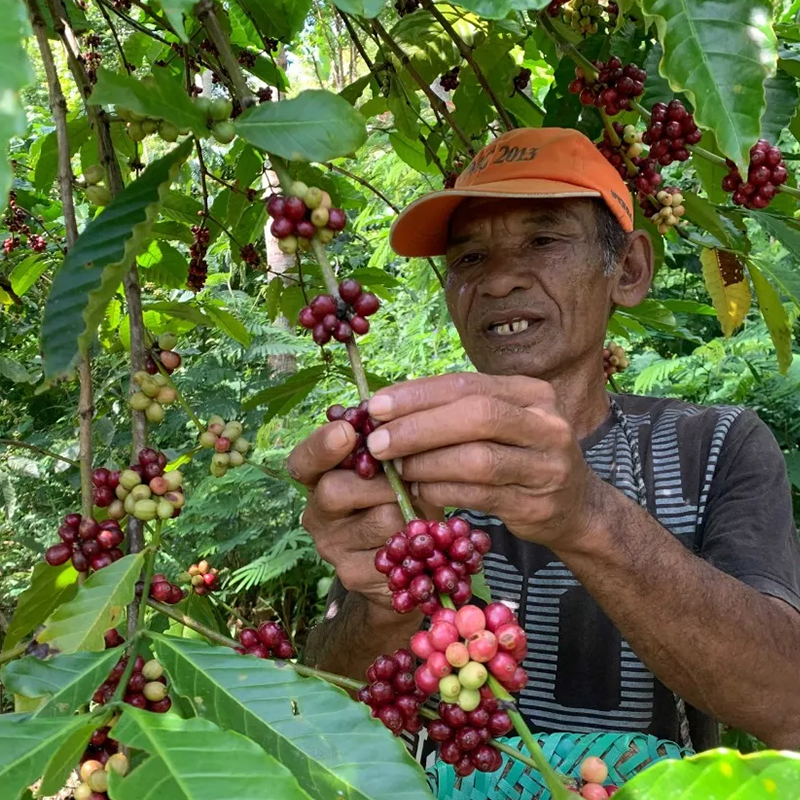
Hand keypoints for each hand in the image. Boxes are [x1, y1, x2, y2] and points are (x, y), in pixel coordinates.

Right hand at [287, 419, 437, 614]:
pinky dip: (414, 540)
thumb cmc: (402, 500)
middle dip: (382, 482)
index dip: (321, 446)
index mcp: (319, 479)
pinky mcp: (352, 574)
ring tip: (416, 512)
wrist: (412, 563)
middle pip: (335, 489)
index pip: (304, 461)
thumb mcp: (394, 469)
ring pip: (378, 517)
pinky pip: (393, 549)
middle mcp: (316, 513)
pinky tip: (417, 540)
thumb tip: (384, 416)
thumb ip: (383, 446)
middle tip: (408, 482)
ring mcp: (331, 547)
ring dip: (407, 510)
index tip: (347, 432)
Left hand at [365, 373, 602, 550]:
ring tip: (397, 468)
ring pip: (477, 459)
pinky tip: (419, 490)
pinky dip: (442, 491)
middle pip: (476, 416)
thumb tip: (387, 409)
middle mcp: (545, 424)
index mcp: (530, 393)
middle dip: (419, 427)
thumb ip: (456, 412)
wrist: (576, 506)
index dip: (418, 394)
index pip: (467, 384)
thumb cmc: (521, 456)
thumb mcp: (501, 422)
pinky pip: (480, 495)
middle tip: (377, 442)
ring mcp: (546, 466)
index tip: (375, 405)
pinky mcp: (538, 504)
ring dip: (427, 463)